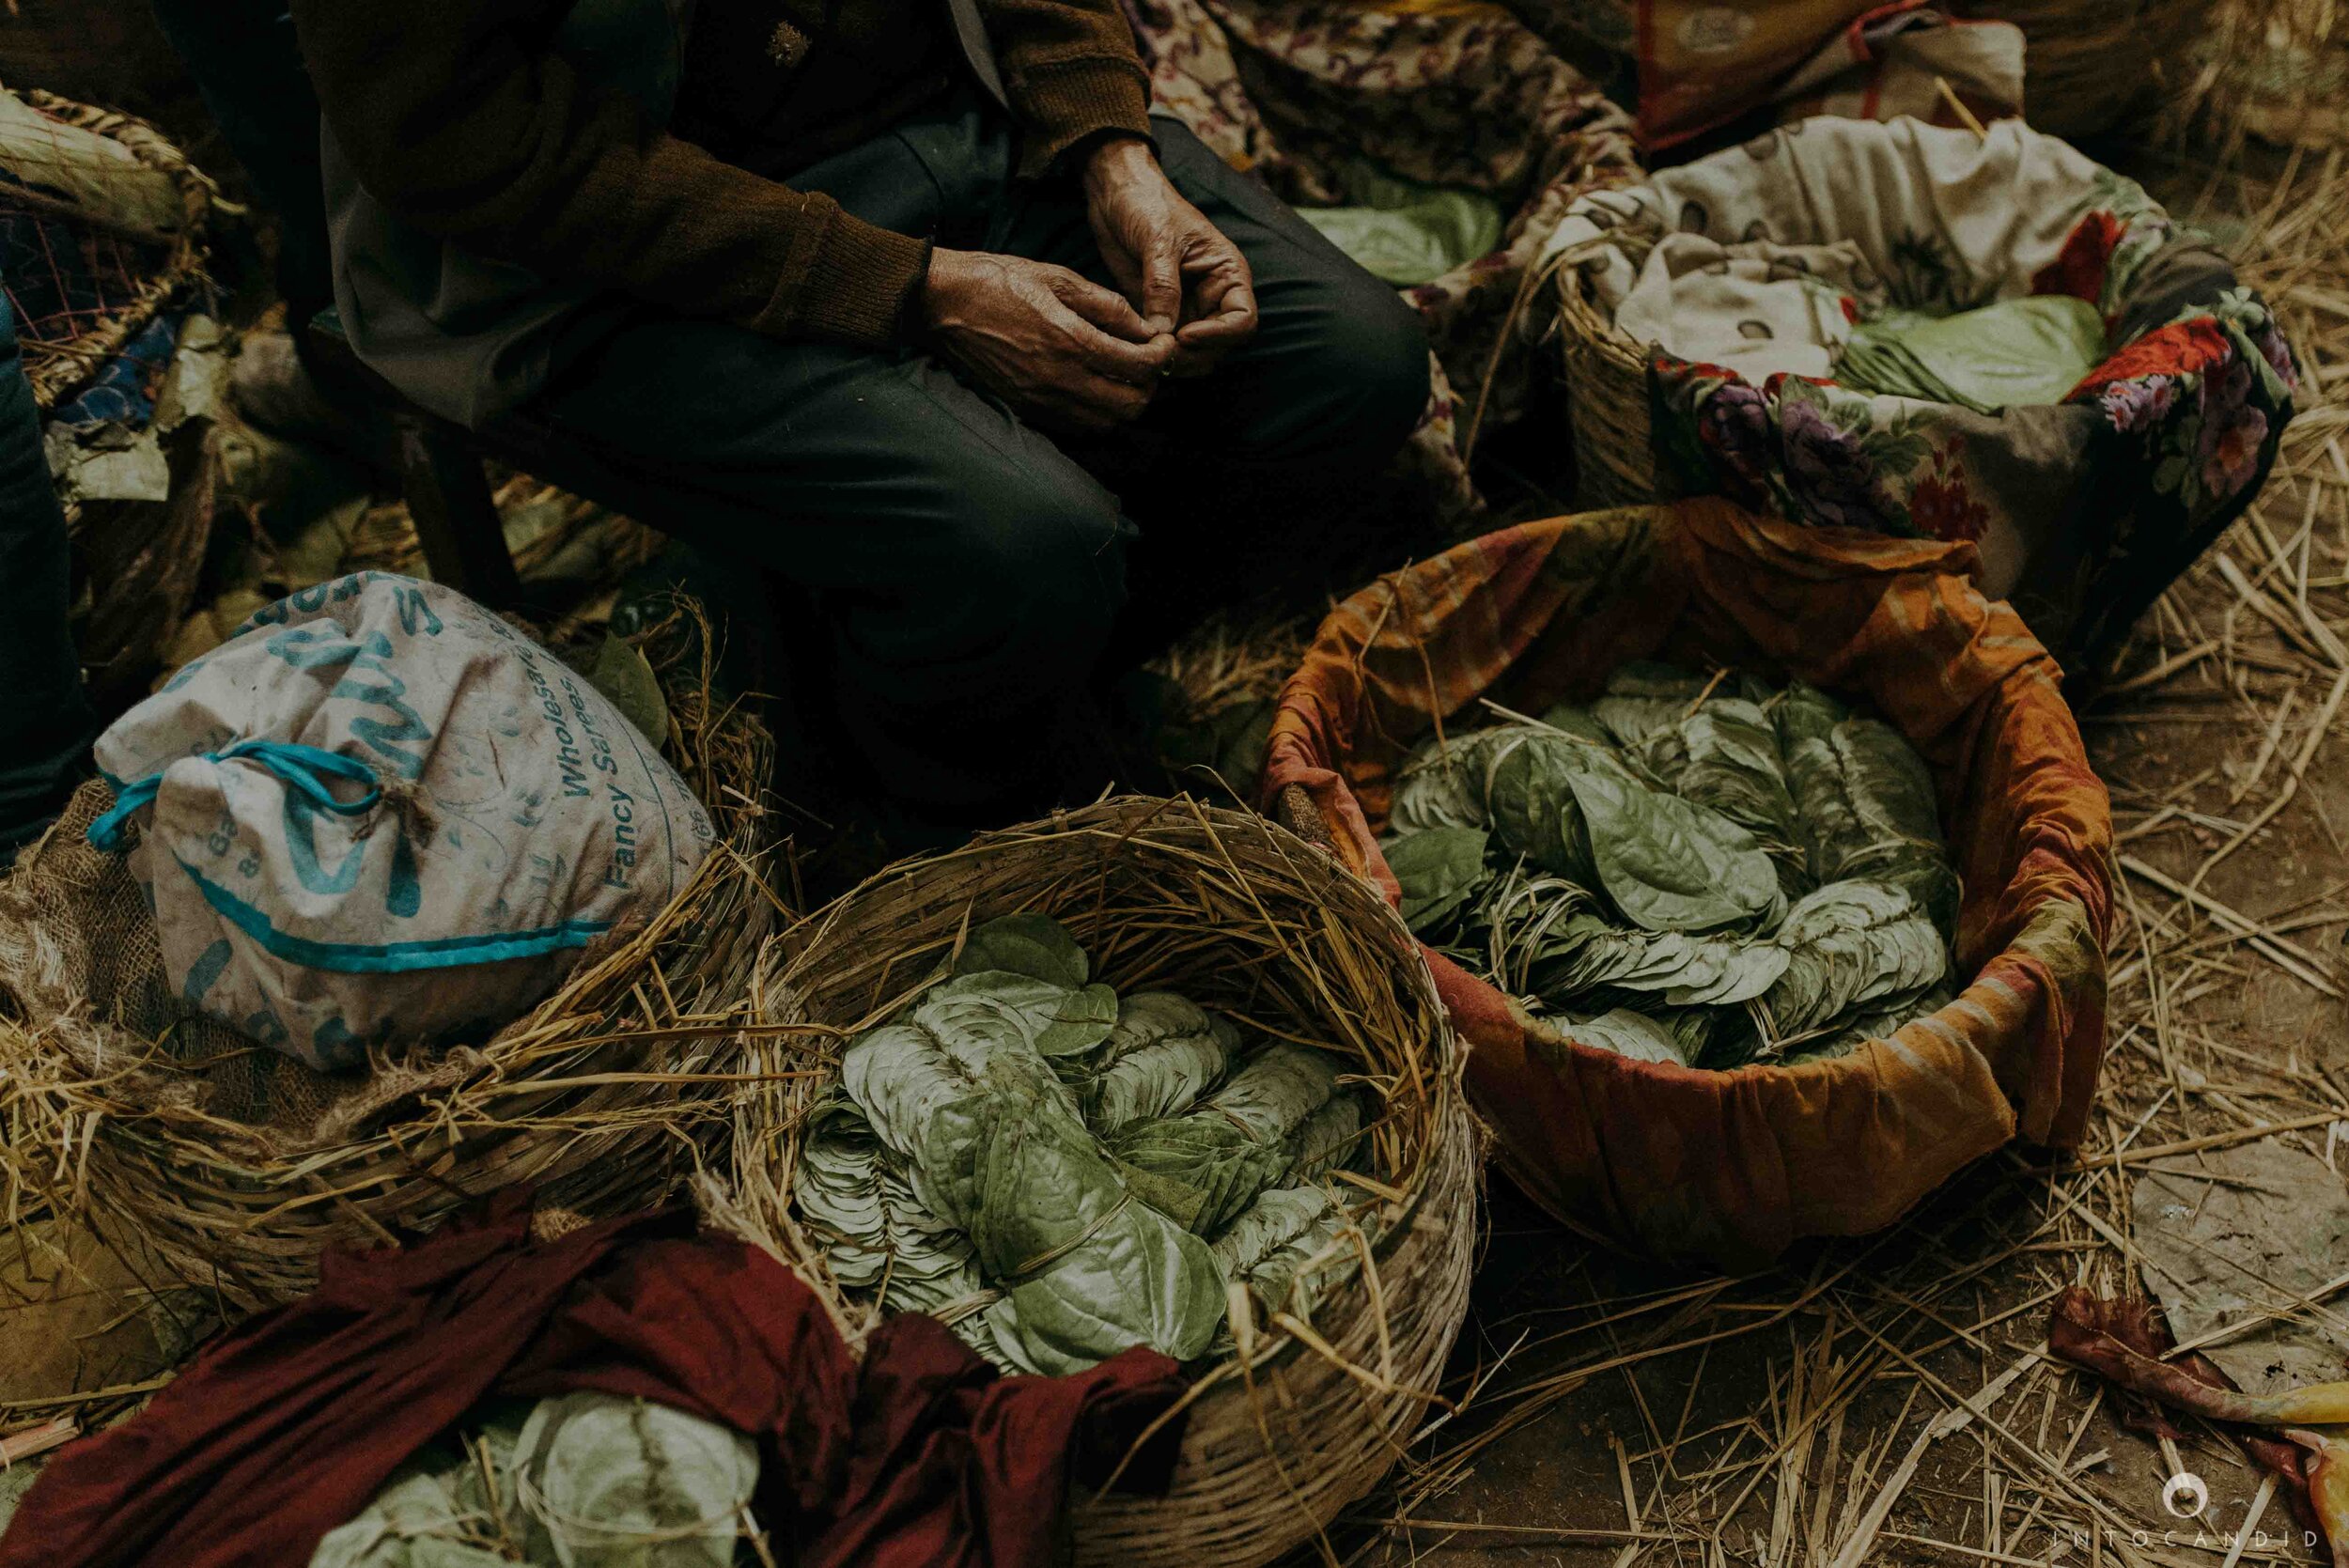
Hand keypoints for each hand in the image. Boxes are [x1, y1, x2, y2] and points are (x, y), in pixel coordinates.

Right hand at [922, 248, 1176, 431]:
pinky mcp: (1026, 409)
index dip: (1163, 356)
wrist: (942, 304)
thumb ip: (1107, 305)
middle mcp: (1059, 379)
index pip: (1140, 366)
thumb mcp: (1058, 277)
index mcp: (1071, 340)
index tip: (1164, 343)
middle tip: (1147, 361)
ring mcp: (1041, 400)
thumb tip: (1146, 327)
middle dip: (1149, 384)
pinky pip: (1077, 426)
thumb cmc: (999, 281)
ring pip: (1106, 422)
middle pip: (1130, 405)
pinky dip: (1096, 412)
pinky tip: (1093, 386)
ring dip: (1124, 402)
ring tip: (1121, 375)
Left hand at [1081, 137, 1256, 376]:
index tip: (1184, 335)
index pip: (1243, 321)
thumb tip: (1164, 329)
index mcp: (1227, 274)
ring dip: (1174, 361)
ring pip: (1194, 354)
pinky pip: (1165, 346)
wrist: (1117, 193)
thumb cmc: (1147, 204)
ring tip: (1146, 352)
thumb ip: (1162, 285)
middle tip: (1160, 353)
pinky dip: (1153, 353)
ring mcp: (1187, 309)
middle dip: (1193, 356)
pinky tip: (1134, 348)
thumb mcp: (1157, 240)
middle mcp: (1212, 296)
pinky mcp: (1160, 315)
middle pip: (1219, 347)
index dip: (1219, 336)